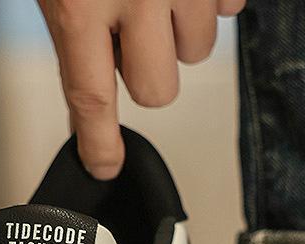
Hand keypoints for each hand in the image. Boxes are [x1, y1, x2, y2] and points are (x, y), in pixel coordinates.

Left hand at [37, 0, 245, 178]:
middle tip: (133, 38)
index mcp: (78, 3)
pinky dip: (212, 1)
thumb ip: (74, 39)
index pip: (91, 97)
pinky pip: (230, 9)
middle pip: (157, 89)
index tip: (105, 167)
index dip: (99, 142)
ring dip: (180, 33)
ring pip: (197, 51)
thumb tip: (84, 115)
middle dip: (148, 73)